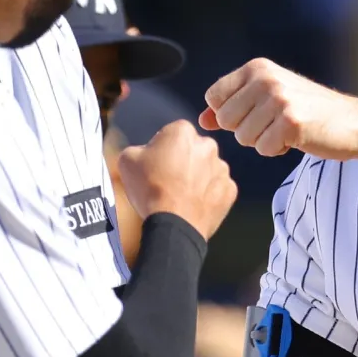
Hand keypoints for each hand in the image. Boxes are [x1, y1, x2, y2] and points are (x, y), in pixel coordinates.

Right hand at [115, 120, 236, 238]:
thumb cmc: (149, 189)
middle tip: (167, 181)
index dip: (160, 149)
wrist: (173, 224)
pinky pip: (217, 189)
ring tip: (179, 197)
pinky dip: (208, 196)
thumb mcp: (127, 160)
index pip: (170, 134)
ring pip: (207, 169)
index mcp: (182, 131)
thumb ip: (138, 149)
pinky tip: (193, 206)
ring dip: (196, 178)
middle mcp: (208, 145)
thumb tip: (144, 153)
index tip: (154, 165)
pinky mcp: (230, 190)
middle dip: (182, 161)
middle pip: (192, 150)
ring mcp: (222, 169)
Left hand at [202, 59, 357, 158]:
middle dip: (246, 130)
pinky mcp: (291, 122)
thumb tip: (202, 120)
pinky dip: (278, 150)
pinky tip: (296, 138)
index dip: (230, 114)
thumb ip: (233, 107)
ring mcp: (279, 99)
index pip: (214, 97)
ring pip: (243, 137)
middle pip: (225, 120)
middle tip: (274, 123)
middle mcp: (265, 79)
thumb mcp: (267, 100)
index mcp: (257, 68)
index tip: (256, 113)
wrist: (352, 122)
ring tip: (287, 129)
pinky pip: (264, 149)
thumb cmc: (308, 111)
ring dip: (263, 141)